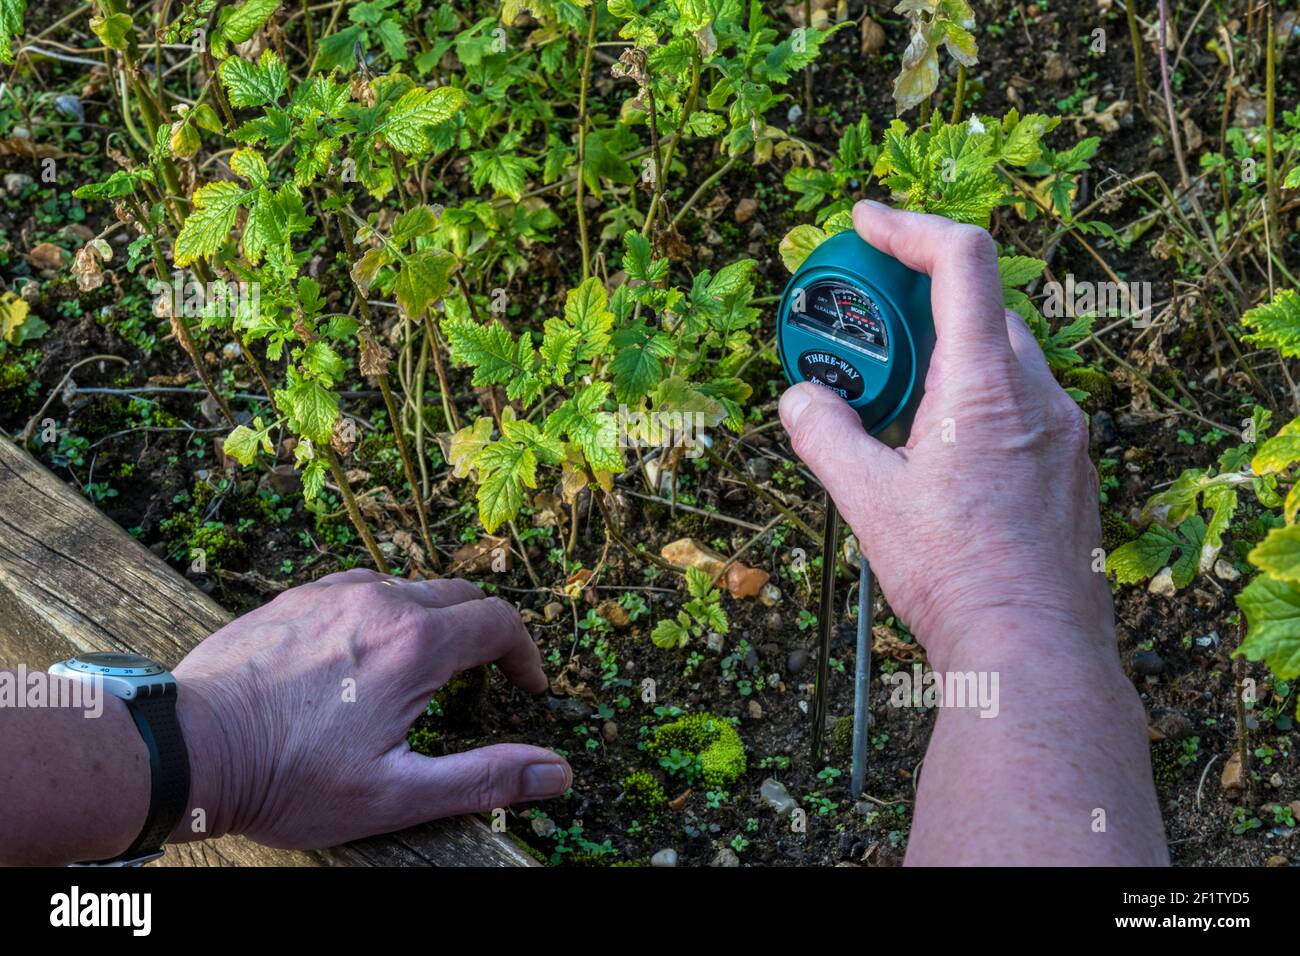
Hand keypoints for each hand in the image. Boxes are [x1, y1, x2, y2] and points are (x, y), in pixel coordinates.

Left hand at [170, 569, 570, 848]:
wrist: (188, 748)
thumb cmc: (289, 778)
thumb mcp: (397, 794)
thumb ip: (484, 778)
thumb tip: (557, 772)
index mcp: (416, 645)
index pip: (499, 623)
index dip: (525, 654)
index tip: (526, 688)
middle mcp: (380, 601)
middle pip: (460, 595)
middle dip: (485, 633)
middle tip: (485, 677)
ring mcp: (332, 592)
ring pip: (409, 586)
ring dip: (434, 618)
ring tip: (426, 667)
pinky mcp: (294, 597)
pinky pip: (360, 587)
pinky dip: (384, 610)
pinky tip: (364, 651)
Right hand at [780, 201, 1110, 666]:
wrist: (1031, 648)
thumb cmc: (957, 575)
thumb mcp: (868, 500)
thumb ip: (826, 435)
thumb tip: (800, 402)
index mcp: (987, 384)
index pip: (962, 258)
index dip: (910, 225)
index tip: (867, 222)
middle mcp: (1038, 394)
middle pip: (980, 304)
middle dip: (916, 302)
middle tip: (863, 329)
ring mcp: (1063, 430)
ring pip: (1002, 355)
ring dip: (945, 354)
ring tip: (892, 401)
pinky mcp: (1068, 465)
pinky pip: (1019, 402)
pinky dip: (974, 396)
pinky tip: (936, 448)